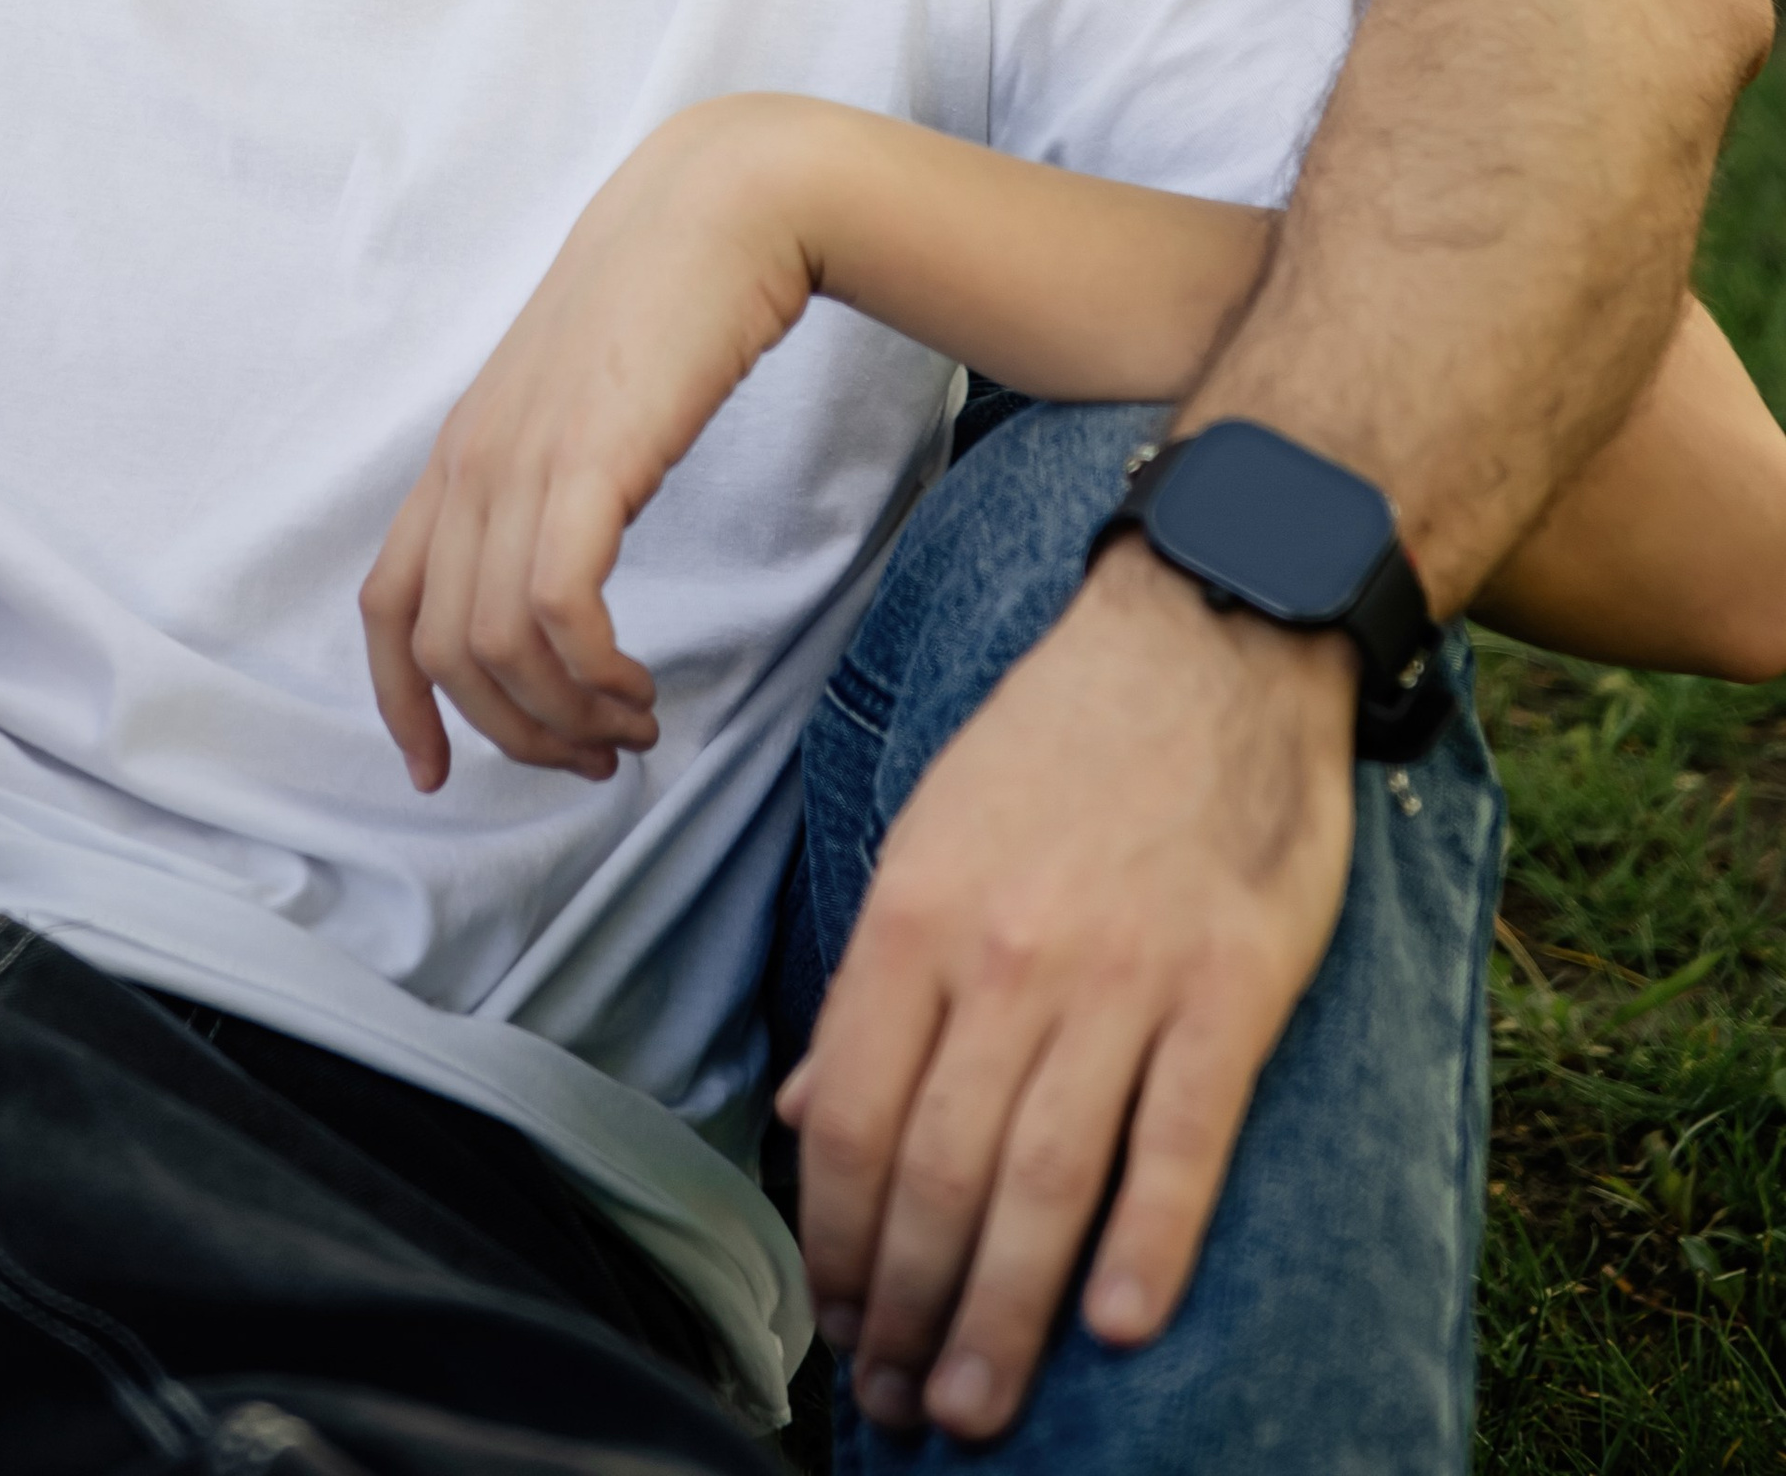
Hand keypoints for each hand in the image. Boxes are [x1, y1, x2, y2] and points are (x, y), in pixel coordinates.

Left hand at [361, 99, 813, 789]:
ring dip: (565, 717)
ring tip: (632, 726)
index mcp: (460, 451)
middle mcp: (470, 461)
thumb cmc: (666, 301)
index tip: (438, 776)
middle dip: (514, 734)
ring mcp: (521, 457)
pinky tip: (640, 684)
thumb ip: (555, 473)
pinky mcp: (588, 457)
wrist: (722, 207)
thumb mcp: (581, 399)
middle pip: (443, 653)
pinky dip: (593, 674)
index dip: (399, 705)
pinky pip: (557, 608)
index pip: (386, 606)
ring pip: (496, 647)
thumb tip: (566, 567)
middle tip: (591, 761)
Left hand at [779, 538, 1354, 1442]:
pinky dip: (1148, 1240)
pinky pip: (1180, 1136)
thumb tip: (797, 1115)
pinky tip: (1118, 1325)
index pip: (846, 1116)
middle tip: (899, 1404)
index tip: (834, 1322)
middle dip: (904, 1308)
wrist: (1211, 629)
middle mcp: (1006, 955)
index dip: (832, 1241)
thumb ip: (871, 982)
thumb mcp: (930, 828)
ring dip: (1000, 1314)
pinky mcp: (1230, 986)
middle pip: (935, 1172)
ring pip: (1042, 1181)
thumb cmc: (1061, 735)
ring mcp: (1122, 975)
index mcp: (917, 914)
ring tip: (974, 1406)